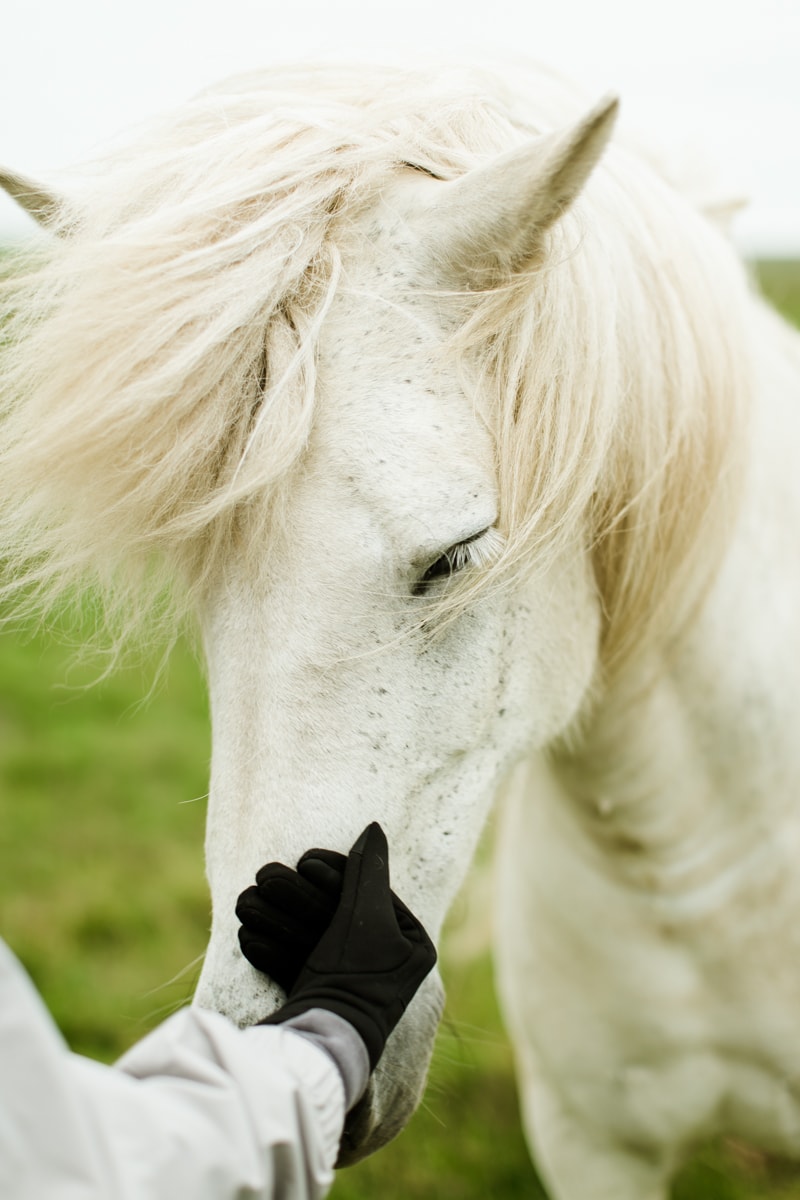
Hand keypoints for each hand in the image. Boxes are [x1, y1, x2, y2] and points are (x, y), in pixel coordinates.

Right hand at [237, 823, 436, 1068]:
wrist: (322, 1041)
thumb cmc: (352, 974)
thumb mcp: (363, 914)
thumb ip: (367, 870)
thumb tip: (374, 829)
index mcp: (414, 943)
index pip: (374, 891)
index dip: (338, 872)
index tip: (307, 861)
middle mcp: (391, 962)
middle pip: (341, 912)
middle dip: (301, 897)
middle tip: (272, 876)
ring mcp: (357, 981)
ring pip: (315, 934)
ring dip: (281, 918)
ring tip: (254, 899)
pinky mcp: (328, 998)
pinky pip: (300, 962)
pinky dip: (275, 949)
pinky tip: (250, 935)